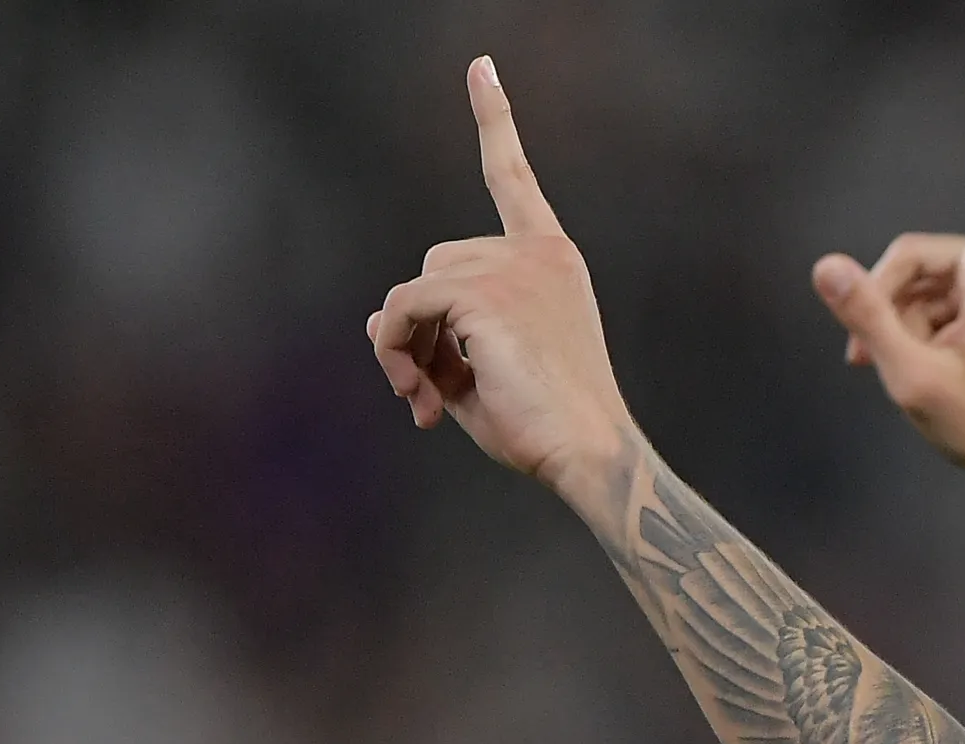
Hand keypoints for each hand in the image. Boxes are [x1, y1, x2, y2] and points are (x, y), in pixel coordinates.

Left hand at [369, 58, 630, 494]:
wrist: (589, 455)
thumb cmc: (545, 426)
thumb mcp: (481, 373)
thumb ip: (435, 338)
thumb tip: (375, 316)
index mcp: (551, 260)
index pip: (512, 178)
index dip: (494, 120)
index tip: (479, 68)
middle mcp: (536, 252)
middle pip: (437, 257)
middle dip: (420, 324)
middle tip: (421, 390)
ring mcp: (513, 268)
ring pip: (416, 284)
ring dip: (404, 345)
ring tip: (424, 401)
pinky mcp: (485, 294)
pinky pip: (406, 306)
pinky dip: (396, 351)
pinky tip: (421, 398)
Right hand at [811, 57, 964, 504]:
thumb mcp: (912, 378)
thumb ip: (867, 318)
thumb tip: (826, 267)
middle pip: (922, 253)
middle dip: (888, 299)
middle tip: (861, 356)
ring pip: (930, 279)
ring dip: (902, 318)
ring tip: (892, 371)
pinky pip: (950, 295)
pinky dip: (925, 323)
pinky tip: (913, 365)